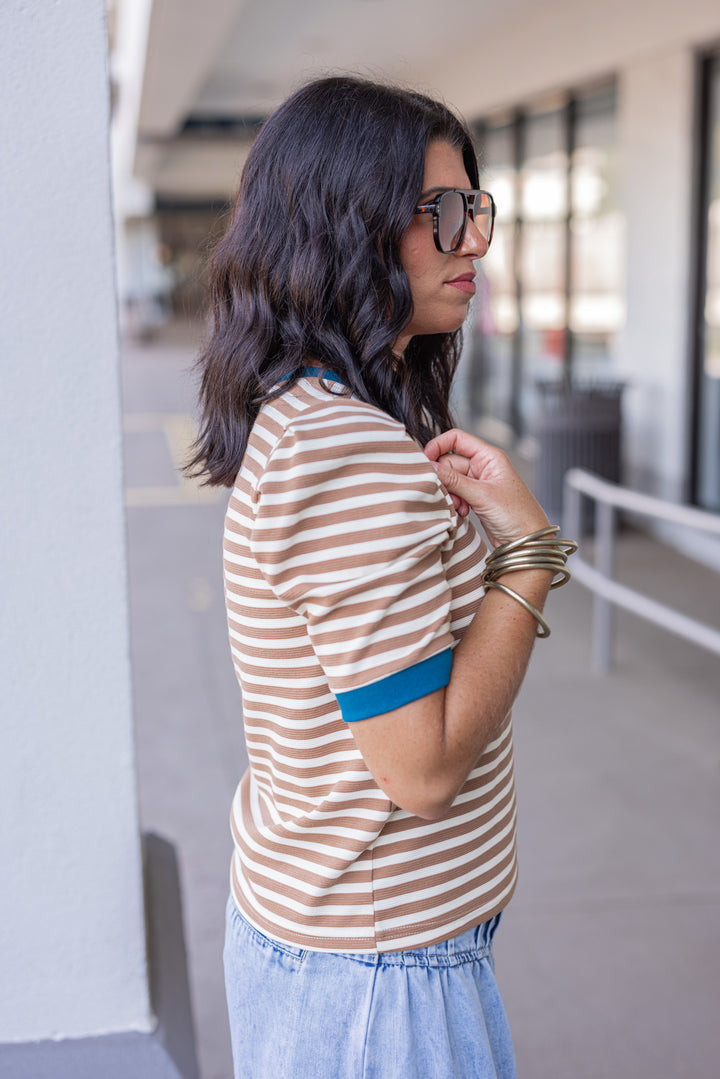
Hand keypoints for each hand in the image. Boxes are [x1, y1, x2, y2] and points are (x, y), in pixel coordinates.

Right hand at [425, 429, 549, 546]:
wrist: (527, 541)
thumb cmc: (517, 515)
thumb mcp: (482, 495)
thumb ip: (454, 480)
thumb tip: (430, 467)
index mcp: (490, 456)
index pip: (457, 438)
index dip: (438, 445)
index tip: (424, 460)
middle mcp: (484, 466)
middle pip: (450, 462)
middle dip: (445, 479)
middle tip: (447, 494)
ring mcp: (480, 483)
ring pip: (451, 480)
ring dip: (450, 493)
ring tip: (459, 507)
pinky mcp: (477, 498)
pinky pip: (456, 493)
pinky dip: (455, 502)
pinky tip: (463, 513)